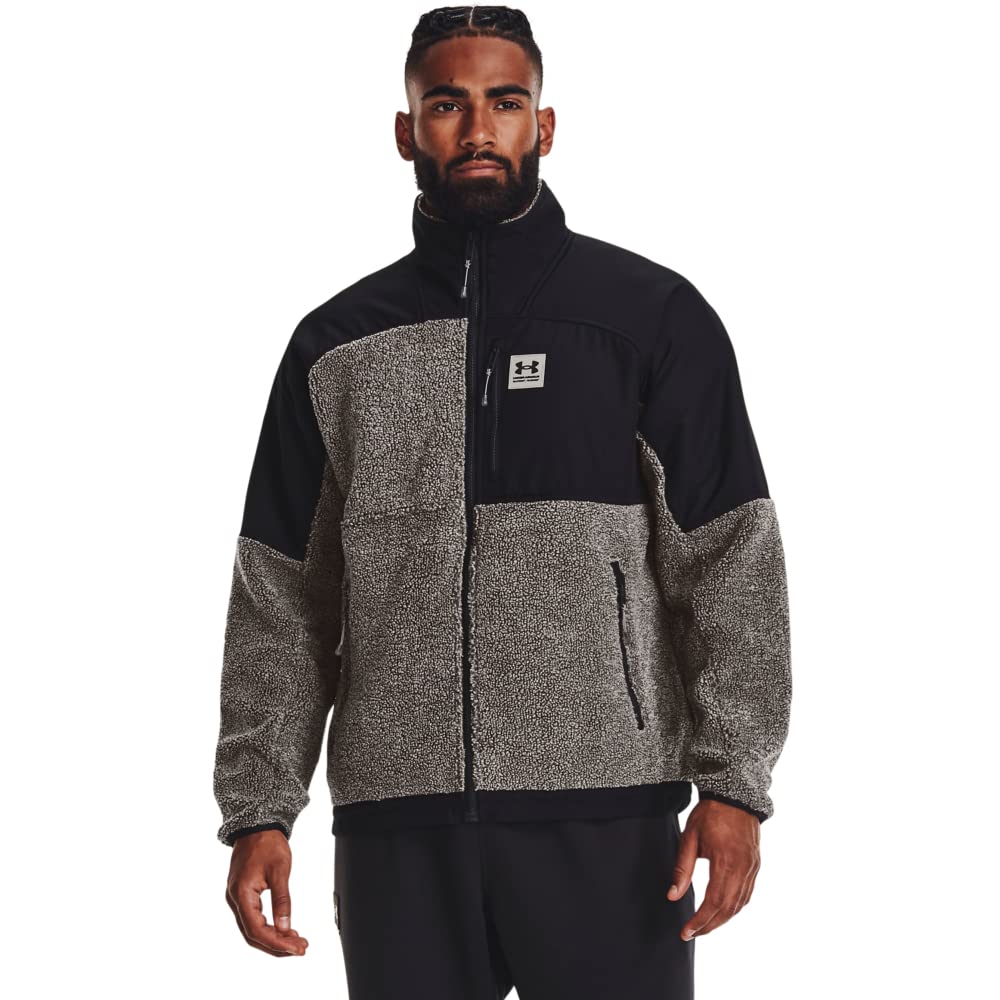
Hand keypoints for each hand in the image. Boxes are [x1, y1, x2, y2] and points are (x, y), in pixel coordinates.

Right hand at [225, 829, 308, 955]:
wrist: (257, 826)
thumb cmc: (267, 843)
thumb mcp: (280, 871)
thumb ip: (282, 900)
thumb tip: (286, 927)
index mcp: (241, 894)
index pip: (256, 929)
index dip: (276, 943)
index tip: (295, 949)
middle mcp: (235, 899)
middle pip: (253, 934)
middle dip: (277, 944)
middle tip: (300, 948)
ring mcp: (237, 898)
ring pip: (253, 928)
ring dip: (274, 937)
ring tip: (296, 941)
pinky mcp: (243, 895)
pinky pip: (254, 918)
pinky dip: (269, 926)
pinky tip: (285, 929)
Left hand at [665, 799, 760, 939]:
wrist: (734, 796)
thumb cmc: (710, 814)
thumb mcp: (690, 837)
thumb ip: (682, 868)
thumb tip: (673, 896)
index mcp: (726, 862)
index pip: (714, 902)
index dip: (700, 920)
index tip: (686, 931)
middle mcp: (744, 869)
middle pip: (728, 909)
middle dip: (710, 925)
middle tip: (692, 934)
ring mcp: (753, 868)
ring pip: (740, 904)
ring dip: (722, 919)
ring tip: (704, 926)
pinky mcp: (756, 866)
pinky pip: (747, 894)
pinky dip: (734, 907)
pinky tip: (722, 911)